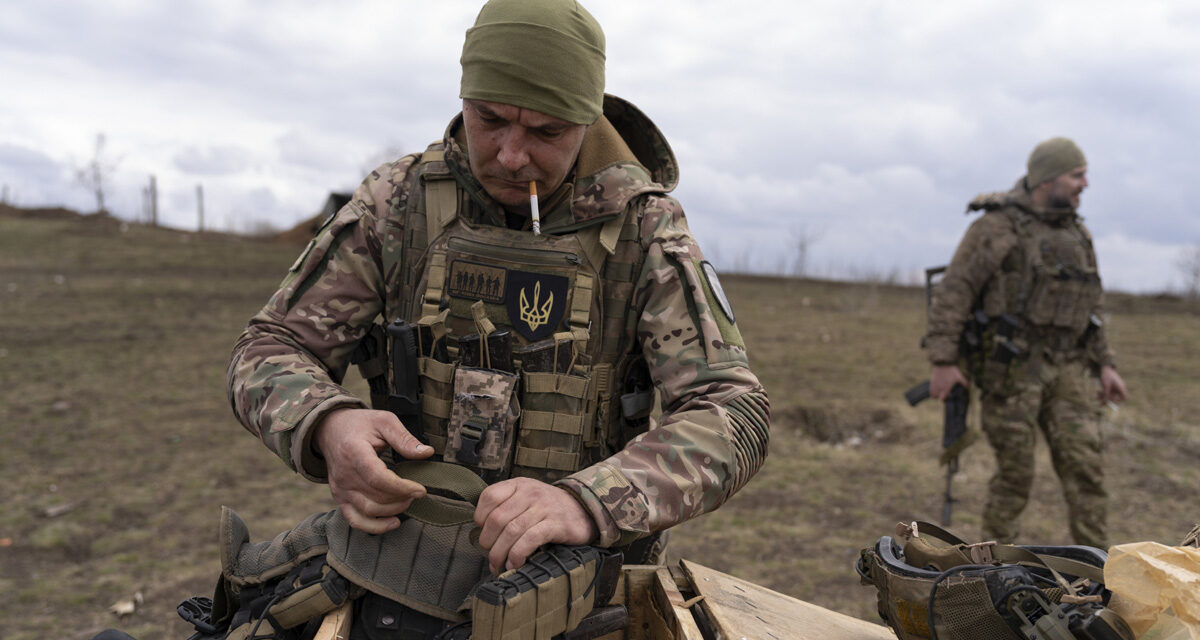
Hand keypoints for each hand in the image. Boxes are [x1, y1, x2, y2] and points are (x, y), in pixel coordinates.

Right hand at [313, 408, 433, 533]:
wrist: (330, 430)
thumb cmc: (360, 424)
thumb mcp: (384, 421)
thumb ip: (404, 438)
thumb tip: (427, 453)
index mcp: (354, 452)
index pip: (378, 478)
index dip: (401, 488)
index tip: (420, 490)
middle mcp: (344, 474)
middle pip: (376, 497)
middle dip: (402, 498)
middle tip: (417, 492)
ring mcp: (340, 489)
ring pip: (368, 511)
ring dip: (392, 511)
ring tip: (407, 501)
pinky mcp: (340, 498)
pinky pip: (355, 520)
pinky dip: (374, 527)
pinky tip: (393, 523)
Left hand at [474, 478, 598, 574]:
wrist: (584, 509)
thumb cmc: (549, 508)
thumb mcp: (527, 497)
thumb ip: (506, 506)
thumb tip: (482, 532)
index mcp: (519, 485)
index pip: (489, 497)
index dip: (480, 518)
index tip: (485, 533)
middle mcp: (530, 493)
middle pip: (497, 519)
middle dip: (488, 542)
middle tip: (492, 556)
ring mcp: (543, 508)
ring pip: (511, 531)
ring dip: (500, 554)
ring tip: (499, 566)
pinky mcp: (556, 524)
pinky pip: (530, 539)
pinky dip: (518, 554)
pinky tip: (515, 564)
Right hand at [930, 365, 968, 400]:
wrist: (943, 363)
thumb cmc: (951, 370)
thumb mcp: (959, 376)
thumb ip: (964, 382)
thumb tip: (967, 388)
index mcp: (946, 387)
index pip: (942, 398)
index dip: (944, 398)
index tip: (946, 397)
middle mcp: (940, 387)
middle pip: (937, 397)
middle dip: (940, 396)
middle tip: (943, 394)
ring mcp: (935, 384)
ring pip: (933, 394)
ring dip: (936, 394)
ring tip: (939, 392)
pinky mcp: (932, 381)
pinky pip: (930, 389)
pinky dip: (932, 391)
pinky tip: (935, 389)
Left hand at [1098, 365, 1126, 403]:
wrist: (1105, 368)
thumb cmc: (1107, 376)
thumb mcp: (1106, 385)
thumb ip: (1106, 394)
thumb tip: (1106, 402)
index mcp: (1121, 387)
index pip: (1124, 397)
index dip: (1119, 400)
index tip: (1111, 400)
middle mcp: (1119, 388)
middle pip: (1115, 398)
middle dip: (1107, 400)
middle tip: (1100, 403)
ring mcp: (1114, 388)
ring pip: (1109, 395)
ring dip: (1103, 397)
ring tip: (1095, 397)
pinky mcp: (1110, 387)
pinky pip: (1107, 392)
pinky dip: (1102, 393)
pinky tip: (1097, 393)